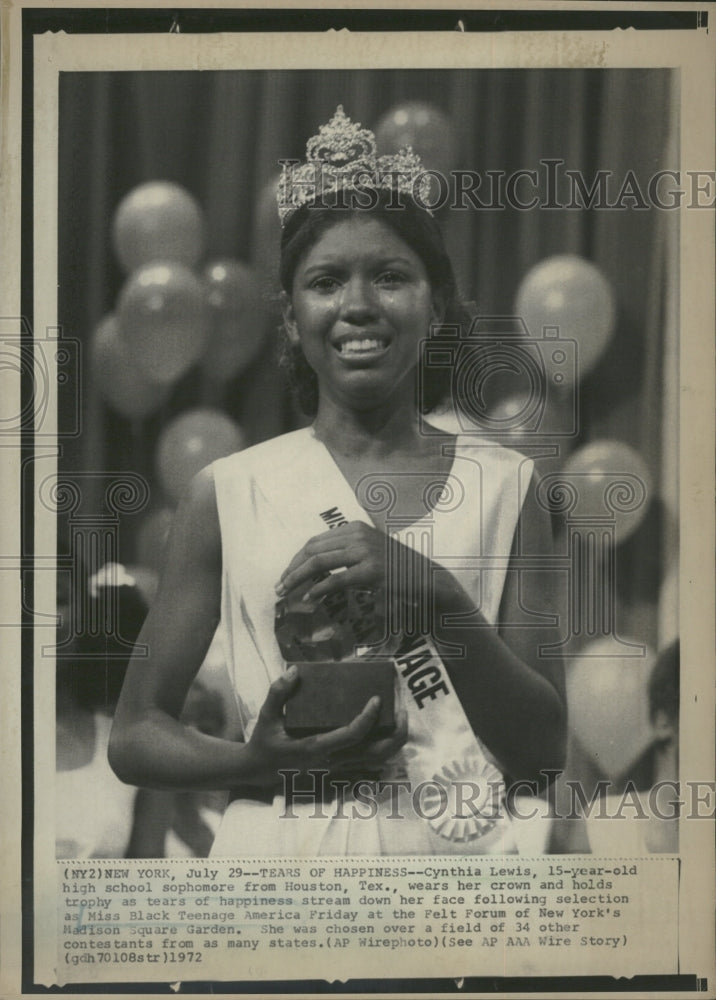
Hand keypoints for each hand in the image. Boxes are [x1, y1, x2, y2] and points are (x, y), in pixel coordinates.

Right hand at [244, 666, 406, 790]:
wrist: (260, 771)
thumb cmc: (265, 740)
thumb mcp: (266, 715)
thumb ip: (278, 692)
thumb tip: (293, 671)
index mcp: (314, 748)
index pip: (351, 736)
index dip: (368, 718)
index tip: (377, 698)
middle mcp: (331, 762)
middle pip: (375, 753)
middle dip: (394, 733)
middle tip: (401, 709)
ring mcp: (337, 769)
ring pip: (377, 761)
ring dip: (394, 741)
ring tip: (400, 718)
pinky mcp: (339, 770)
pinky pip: (370, 764)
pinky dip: (385, 749)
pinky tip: (389, 732)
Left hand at [274, 521, 432, 628]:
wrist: (427, 580)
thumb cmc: (398, 571)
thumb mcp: (370, 553)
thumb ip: (346, 554)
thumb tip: (314, 568)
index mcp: (355, 527)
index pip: (315, 541)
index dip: (296, 559)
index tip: (286, 574)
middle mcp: (358, 535)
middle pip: (312, 549)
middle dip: (292, 568)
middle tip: (280, 586)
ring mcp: (365, 551)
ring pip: (319, 562)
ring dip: (297, 578)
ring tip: (286, 592)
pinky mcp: (371, 570)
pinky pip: (335, 579)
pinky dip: (318, 589)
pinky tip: (309, 599)